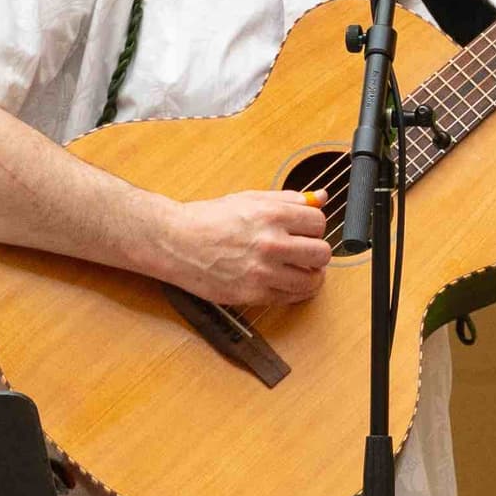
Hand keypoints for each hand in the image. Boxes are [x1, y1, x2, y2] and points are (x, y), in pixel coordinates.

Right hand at [162, 189, 329, 306]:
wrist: (174, 242)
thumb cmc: (208, 219)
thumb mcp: (249, 199)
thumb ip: (288, 198)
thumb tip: (321, 197)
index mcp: (271, 215)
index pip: (319, 222)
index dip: (314, 227)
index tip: (305, 231)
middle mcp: (270, 243)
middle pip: (322, 253)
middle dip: (316, 252)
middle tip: (304, 252)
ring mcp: (262, 271)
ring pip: (312, 280)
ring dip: (309, 275)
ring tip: (297, 269)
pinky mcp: (253, 294)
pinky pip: (290, 298)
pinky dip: (292, 291)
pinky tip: (282, 281)